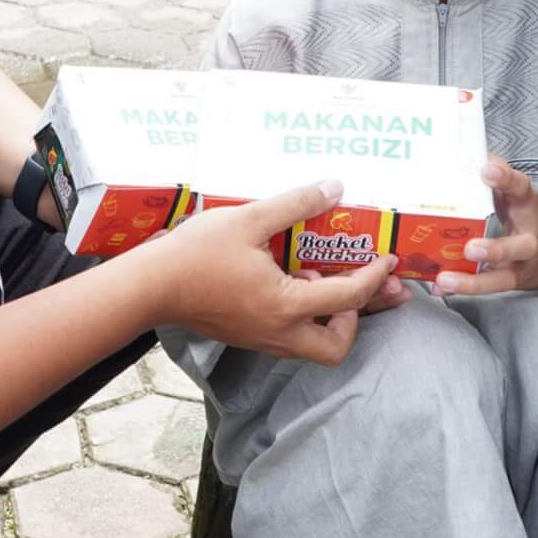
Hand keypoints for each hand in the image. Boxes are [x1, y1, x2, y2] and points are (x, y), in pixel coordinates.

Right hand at [137, 180, 396, 365]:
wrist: (150, 286)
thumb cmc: (196, 254)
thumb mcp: (250, 219)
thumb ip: (296, 204)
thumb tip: (335, 188)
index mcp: (286, 306)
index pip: (348, 298)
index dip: (375, 276)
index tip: (387, 258)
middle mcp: (278, 332)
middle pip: (335, 349)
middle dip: (353, 321)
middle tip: (352, 287)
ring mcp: (260, 339)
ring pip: (311, 347)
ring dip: (326, 317)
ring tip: (314, 278)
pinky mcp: (246, 336)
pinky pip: (288, 336)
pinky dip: (301, 315)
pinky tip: (287, 281)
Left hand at [433, 157, 537, 296]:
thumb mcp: (524, 196)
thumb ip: (502, 179)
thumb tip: (480, 152)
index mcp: (530, 208)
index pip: (521, 188)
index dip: (506, 178)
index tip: (487, 169)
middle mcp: (531, 239)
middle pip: (520, 247)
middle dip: (496, 249)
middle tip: (471, 248)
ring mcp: (524, 265)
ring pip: (503, 278)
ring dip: (473, 282)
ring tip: (446, 280)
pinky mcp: (515, 282)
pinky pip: (490, 288)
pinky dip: (463, 288)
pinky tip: (440, 288)